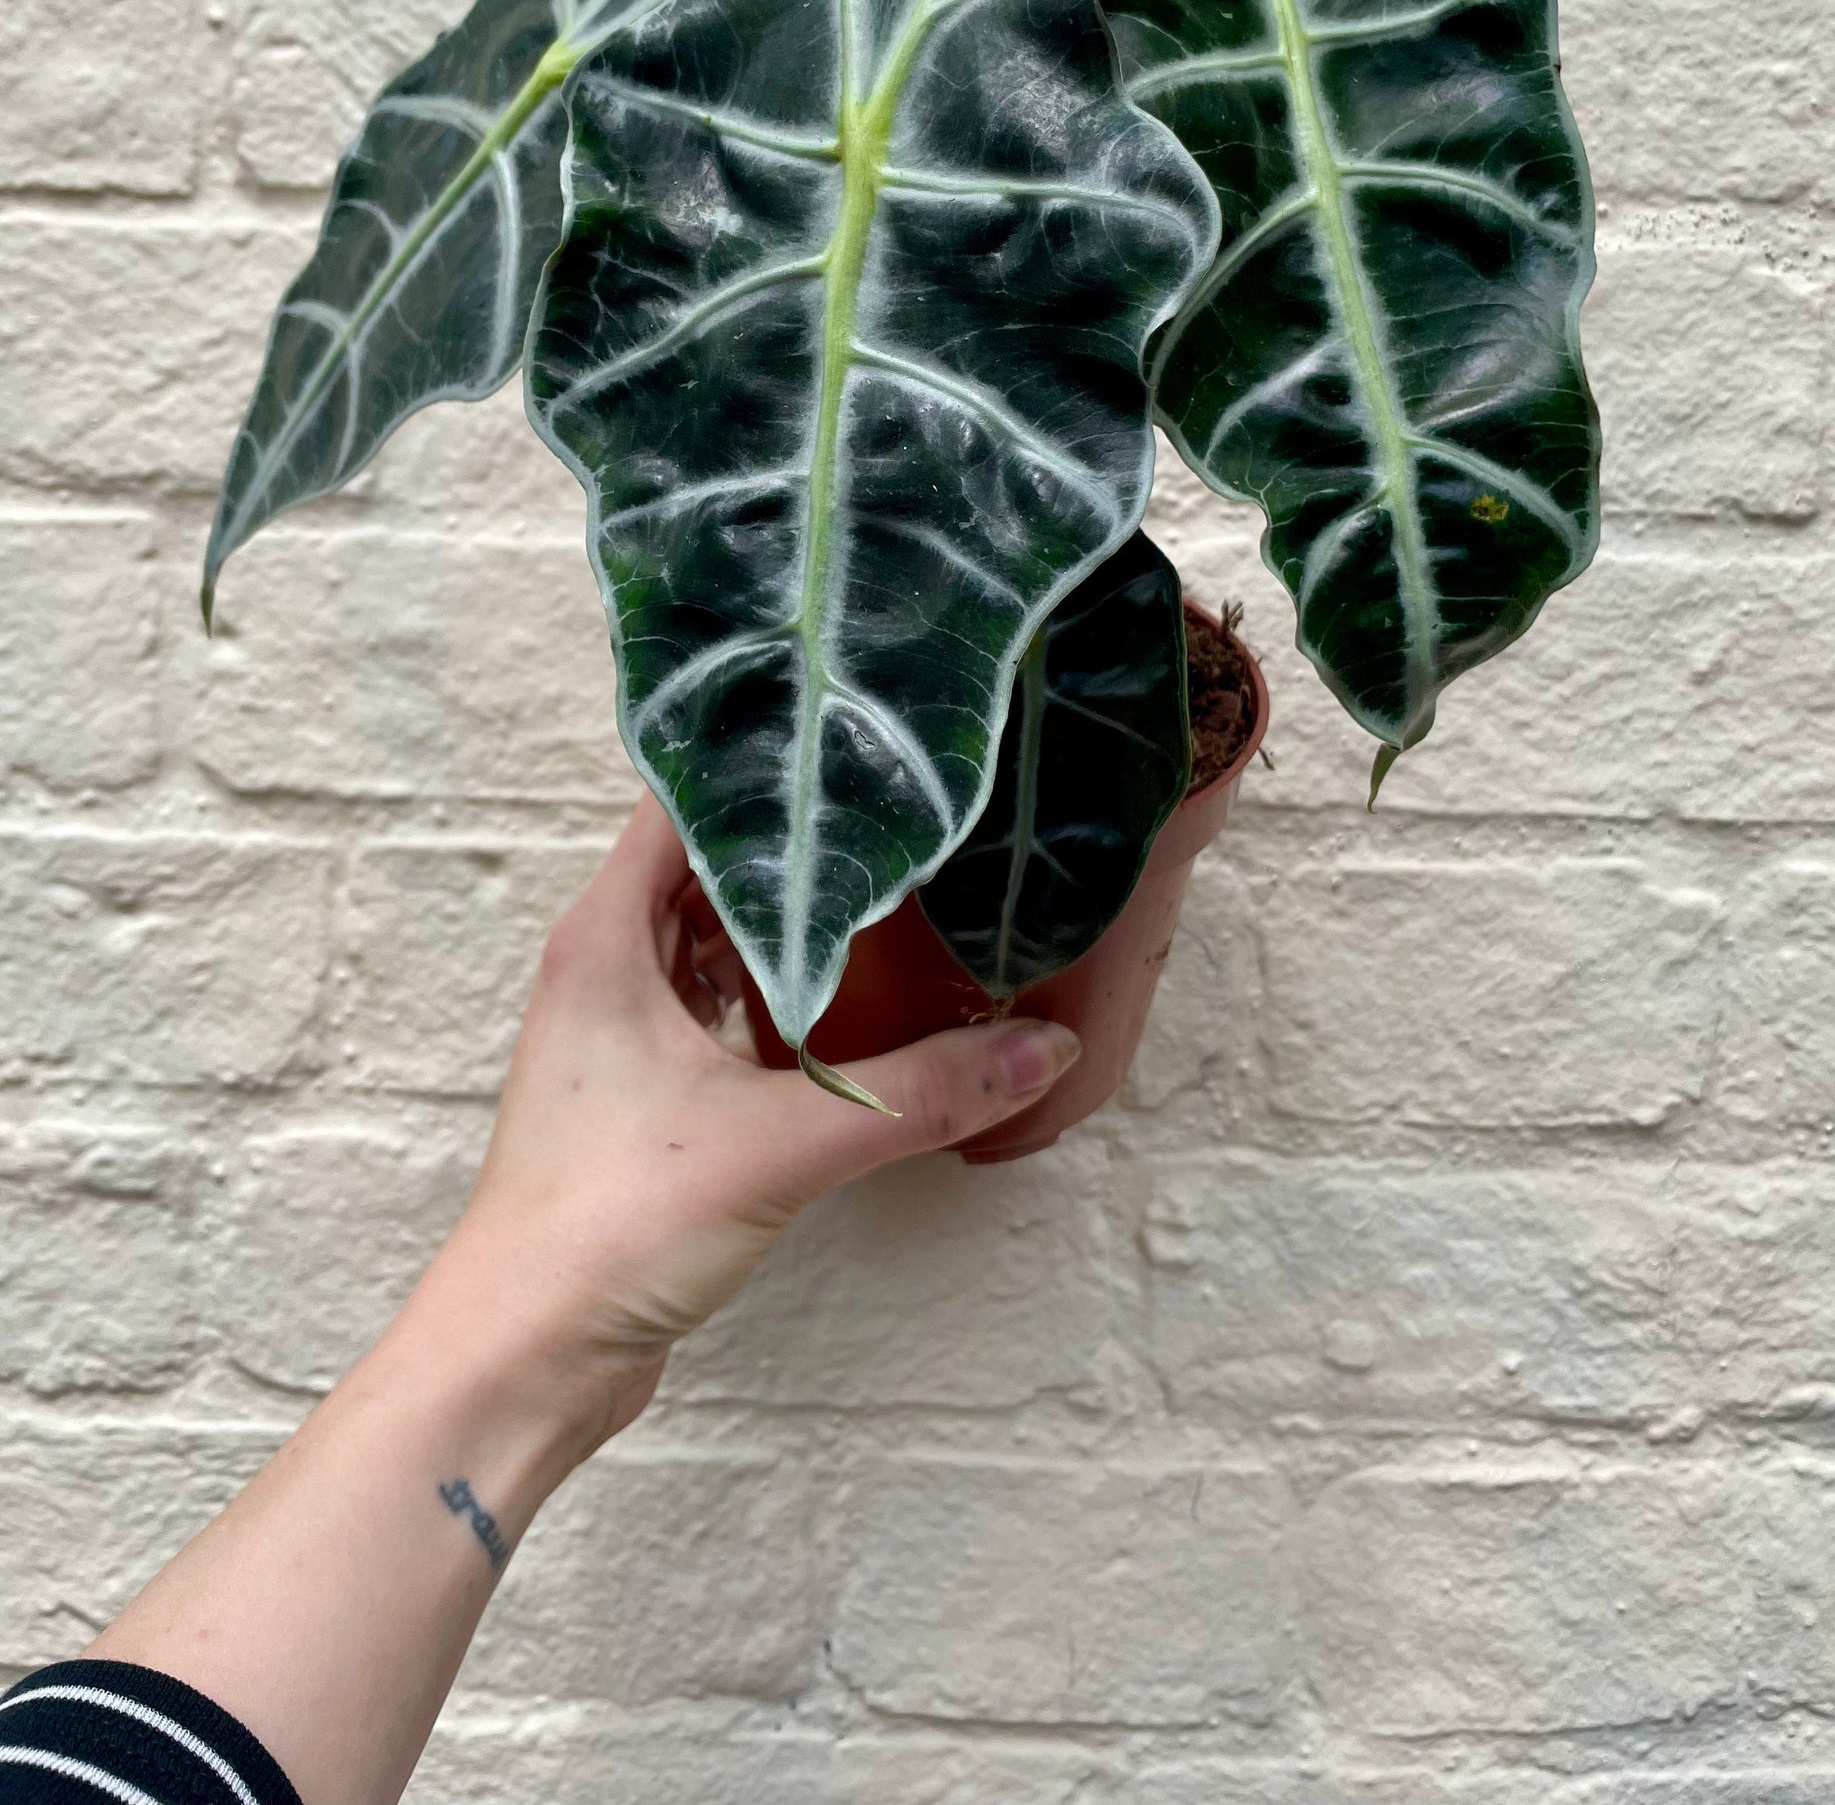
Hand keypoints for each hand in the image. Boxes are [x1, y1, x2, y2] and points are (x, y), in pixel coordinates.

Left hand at [420, 793, 1081, 1458]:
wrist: (526, 1358)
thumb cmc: (606, 1226)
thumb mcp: (782, 1143)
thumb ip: (918, 1093)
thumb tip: (1036, 1049)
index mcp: (605, 938)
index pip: (684, 804)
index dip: (767, 767)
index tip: (857, 748)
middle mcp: (605, 969)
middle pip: (710, 869)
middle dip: (802, 847)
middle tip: (903, 817)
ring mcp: (622, 1035)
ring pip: (717, 944)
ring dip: (793, 929)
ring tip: (895, 898)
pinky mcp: (647, 1098)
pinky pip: (722, 1014)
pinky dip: (781, 1001)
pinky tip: (854, 1011)